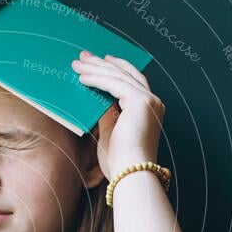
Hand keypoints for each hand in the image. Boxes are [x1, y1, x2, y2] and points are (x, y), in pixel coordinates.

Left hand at [71, 50, 165, 179]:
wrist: (130, 175)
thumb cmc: (120, 162)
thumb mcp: (110, 132)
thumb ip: (108, 113)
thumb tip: (98, 99)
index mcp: (148, 110)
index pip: (130, 82)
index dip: (113, 70)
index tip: (96, 62)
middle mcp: (153, 102)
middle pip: (125, 74)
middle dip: (102, 64)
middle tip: (83, 57)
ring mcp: (149, 101)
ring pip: (119, 76)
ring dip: (96, 69)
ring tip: (78, 64)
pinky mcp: (140, 102)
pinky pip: (115, 84)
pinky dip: (97, 79)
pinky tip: (83, 78)